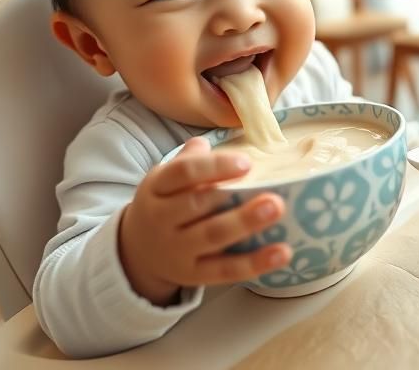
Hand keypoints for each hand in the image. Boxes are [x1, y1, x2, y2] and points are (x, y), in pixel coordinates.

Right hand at [118, 137, 291, 304]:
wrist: (136, 251)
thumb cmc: (164, 205)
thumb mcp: (166, 179)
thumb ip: (189, 161)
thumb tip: (209, 142)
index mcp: (157, 187)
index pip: (182, 173)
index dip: (214, 167)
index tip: (246, 163)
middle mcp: (161, 219)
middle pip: (197, 206)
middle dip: (234, 199)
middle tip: (273, 195)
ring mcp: (176, 249)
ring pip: (212, 237)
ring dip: (245, 224)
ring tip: (276, 211)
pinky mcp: (191, 275)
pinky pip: (224, 271)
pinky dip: (254, 264)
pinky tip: (282, 253)